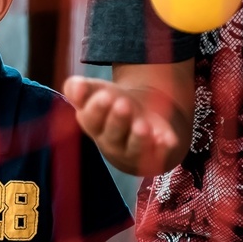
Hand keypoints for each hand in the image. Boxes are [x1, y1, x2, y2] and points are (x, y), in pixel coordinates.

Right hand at [62, 75, 181, 175]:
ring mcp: (133, 148)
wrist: (135, 117)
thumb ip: (79, 88)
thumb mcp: (94, 91)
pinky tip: (165, 140)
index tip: (105, 96)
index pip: (91, 120)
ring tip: (142, 126)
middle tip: (123, 104)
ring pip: (135, 147)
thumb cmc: (110, 103)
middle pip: (113, 133)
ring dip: (139, 138)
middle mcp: (111, 140)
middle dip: (118, 120)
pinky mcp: (155, 151)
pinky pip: (158, 154)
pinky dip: (162, 148)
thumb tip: (77, 86)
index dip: (97, 109)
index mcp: (93, 124)